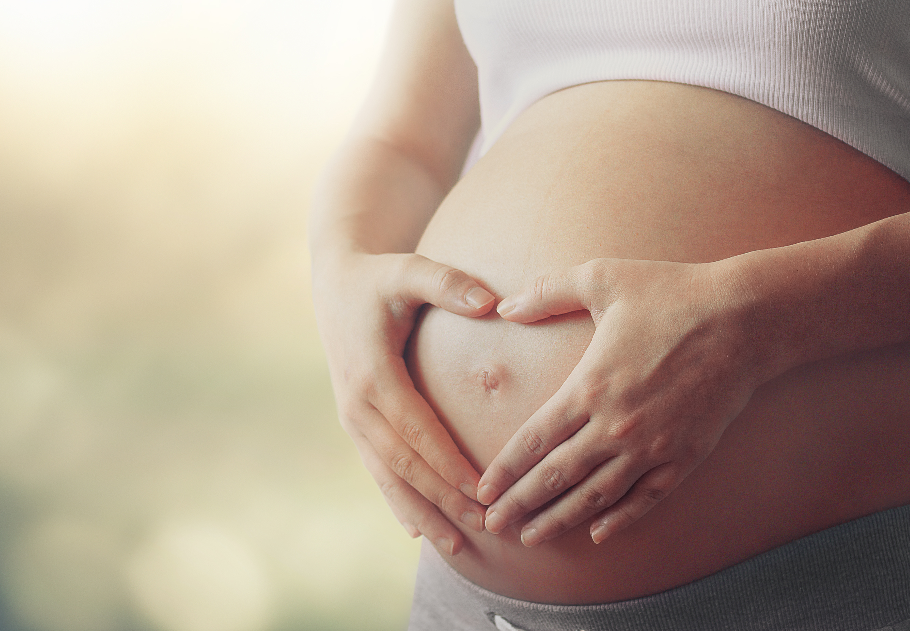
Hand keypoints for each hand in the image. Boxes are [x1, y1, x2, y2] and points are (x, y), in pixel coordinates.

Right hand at [312, 251, 493, 554]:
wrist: (335, 284)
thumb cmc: (378, 278)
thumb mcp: (408, 270)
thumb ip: (447, 283)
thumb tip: (491, 303)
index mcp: (372, 375)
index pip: (416, 431)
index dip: (447, 464)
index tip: (481, 492)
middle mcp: (357, 405)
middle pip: (404, 464)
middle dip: (442, 499)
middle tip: (482, 529)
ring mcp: (352, 417)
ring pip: (388, 477)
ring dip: (421, 512)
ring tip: (454, 547)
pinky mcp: (355, 422)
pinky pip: (377, 469)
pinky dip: (397, 500)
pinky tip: (416, 528)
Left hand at [476, 258, 760, 545]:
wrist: (746, 318)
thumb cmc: (672, 293)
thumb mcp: (603, 278)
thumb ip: (548, 292)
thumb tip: (504, 305)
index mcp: (589, 386)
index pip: (534, 440)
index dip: (505, 471)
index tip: (482, 492)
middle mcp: (616, 425)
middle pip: (557, 476)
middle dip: (520, 504)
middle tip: (493, 527)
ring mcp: (652, 446)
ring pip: (596, 495)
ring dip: (560, 519)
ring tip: (532, 539)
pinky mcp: (686, 456)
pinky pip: (645, 498)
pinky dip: (620, 519)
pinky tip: (598, 533)